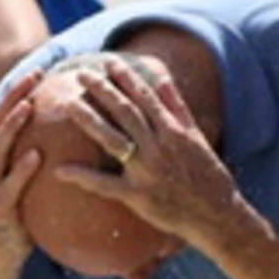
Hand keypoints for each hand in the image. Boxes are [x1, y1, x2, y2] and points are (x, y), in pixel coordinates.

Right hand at [0, 68, 48, 244]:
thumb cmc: (14, 217)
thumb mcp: (20, 181)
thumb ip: (31, 157)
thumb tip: (63, 134)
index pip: (1, 116)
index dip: (16, 92)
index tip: (38, 71)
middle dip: (13, 97)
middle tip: (33, 75)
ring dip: (11, 126)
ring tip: (28, 106)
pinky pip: (9, 187)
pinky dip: (21, 170)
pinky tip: (36, 155)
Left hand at [53, 54, 237, 246]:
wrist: (217, 215)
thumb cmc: (208, 177)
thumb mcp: (197, 138)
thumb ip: (178, 107)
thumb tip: (163, 78)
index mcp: (174, 131)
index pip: (146, 97)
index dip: (126, 78)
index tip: (109, 62)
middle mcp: (159, 146)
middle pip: (126, 112)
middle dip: (103, 90)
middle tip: (81, 74)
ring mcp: (148, 171)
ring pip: (113, 139)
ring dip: (90, 120)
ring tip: (68, 104)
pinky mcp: (138, 196)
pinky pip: (105, 185)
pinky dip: (82, 176)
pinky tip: (60, 170)